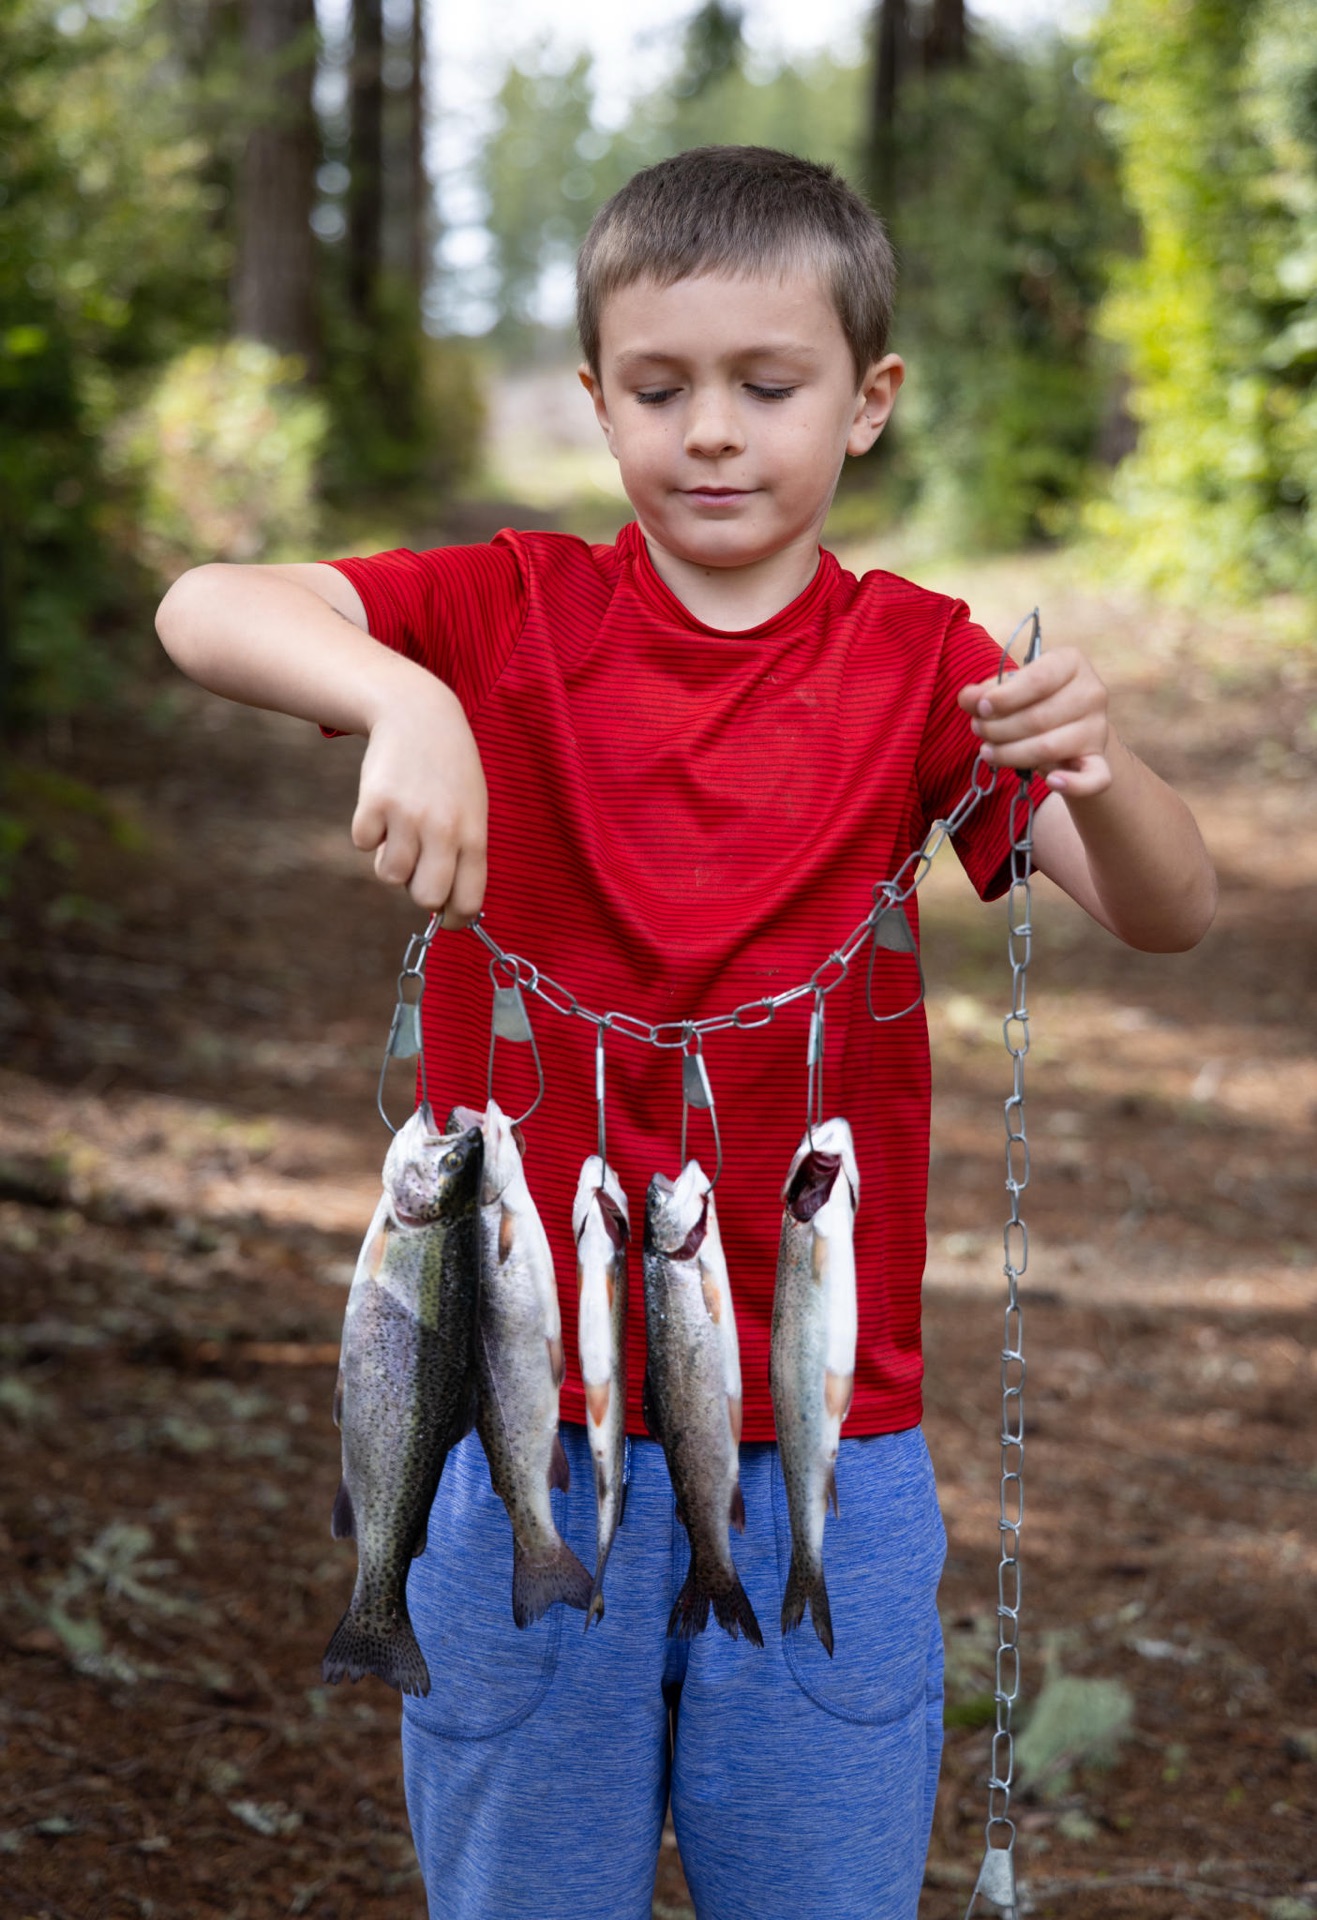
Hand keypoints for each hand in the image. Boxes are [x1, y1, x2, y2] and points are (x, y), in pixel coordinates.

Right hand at [351, 681, 487, 923]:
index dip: (454, 919)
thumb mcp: (471, 810)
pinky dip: (368, 832)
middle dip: (417, 891)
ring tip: (401, 829)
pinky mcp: (374, 802)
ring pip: (389, 875)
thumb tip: (440, 906)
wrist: (419, 716)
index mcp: (474, 835)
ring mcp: (408, 816)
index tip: (445, 919)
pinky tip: (383, 806)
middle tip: (418, 866)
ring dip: (390, 859)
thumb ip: (463, 856)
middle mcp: (444, 829)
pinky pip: (363, 844)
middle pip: (425, 897)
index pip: (468, 902)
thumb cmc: (449, 773)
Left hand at [958, 647, 1111, 798]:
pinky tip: (1050, 782)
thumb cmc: (1035, 701)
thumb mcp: (1012, 688)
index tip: (981, 708)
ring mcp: (1098, 729)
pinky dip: (1073, 784)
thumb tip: (967, 698)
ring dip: (1010, 754)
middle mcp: (1092, 693)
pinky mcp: (1100, 761)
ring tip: (987, 751)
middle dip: (998, 728)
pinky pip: (1094, 779)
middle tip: (978, 730)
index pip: (1038, 679)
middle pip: (1039, 717)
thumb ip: (988, 692)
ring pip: (1049, 748)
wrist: (1068, 727)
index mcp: (1071, 663)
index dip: (1005, 697)